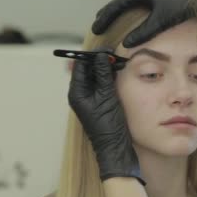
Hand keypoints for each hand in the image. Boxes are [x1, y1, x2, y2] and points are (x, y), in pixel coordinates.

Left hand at [68, 50, 143, 184]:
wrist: (115, 146)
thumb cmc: (108, 125)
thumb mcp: (107, 97)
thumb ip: (104, 75)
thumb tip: (101, 57)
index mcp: (77, 92)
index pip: (81, 67)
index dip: (92, 56)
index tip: (106, 50)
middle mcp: (81, 94)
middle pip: (88, 70)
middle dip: (100, 61)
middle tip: (114, 54)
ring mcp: (90, 98)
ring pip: (96, 76)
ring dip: (106, 68)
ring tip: (119, 62)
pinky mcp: (99, 102)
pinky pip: (102, 84)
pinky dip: (109, 77)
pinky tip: (119, 72)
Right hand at [91, 0, 196, 47]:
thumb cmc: (183, 5)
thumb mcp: (161, 22)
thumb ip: (143, 33)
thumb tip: (127, 43)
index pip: (115, 6)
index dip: (104, 18)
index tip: (95, 28)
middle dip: (109, 11)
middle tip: (99, 23)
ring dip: (120, 6)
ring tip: (112, 16)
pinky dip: (132, 1)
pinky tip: (134, 8)